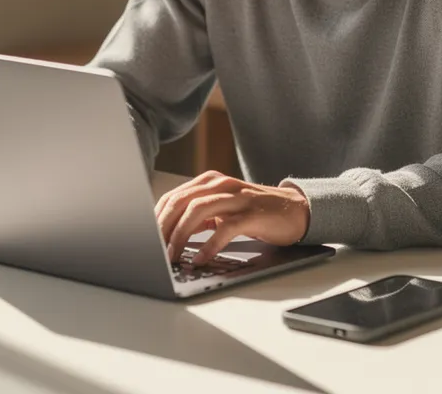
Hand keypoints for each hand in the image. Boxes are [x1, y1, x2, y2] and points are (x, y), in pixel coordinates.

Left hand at [154, 170, 310, 265]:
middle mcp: (221, 185)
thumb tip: (167, 236)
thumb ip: (198, 217)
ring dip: (181, 235)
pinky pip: (226, 228)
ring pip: (199, 210)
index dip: (156, 217)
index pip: (173, 196)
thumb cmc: (254, 213)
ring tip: (173, 256)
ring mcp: (238, 198)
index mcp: (210, 182)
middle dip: (164, 226)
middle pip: (182, 201)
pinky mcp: (253, 214)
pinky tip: (200, 258)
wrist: (295, 210)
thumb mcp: (222, 211)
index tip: (146, 237)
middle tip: (155, 249)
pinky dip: (209, 245)